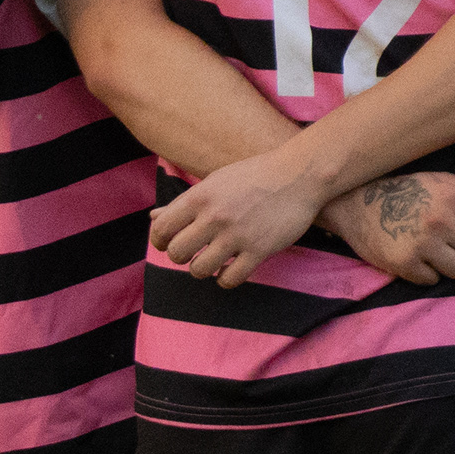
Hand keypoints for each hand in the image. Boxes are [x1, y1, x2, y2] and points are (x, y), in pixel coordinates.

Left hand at [151, 145, 333, 288]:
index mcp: (200, 196)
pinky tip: (231, 271)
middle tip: (194, 252)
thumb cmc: (256, 175)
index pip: (161, 229)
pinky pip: (230, 279)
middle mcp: (215, 216)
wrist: (301, 174)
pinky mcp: (259, 249)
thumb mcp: (216, 180)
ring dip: (203, 270)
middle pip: (177, 253)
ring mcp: (237, 234)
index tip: (170, 243)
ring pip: (199, 270)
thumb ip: (185, 202)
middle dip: (181, 257)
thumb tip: (153, 217)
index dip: (160, 241)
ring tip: (213, 263)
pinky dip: (226, 280)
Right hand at [323, 170, 454, 284]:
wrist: (356, 204)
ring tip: (434, 250)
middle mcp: (438, 221)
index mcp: (451, 197)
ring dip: (450, 264)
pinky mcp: (403, 265)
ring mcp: (421, 245)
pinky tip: (415, 257)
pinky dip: (425, 273)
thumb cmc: (407, 191)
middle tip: (448, 239)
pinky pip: (433, 281)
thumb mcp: (442, 182)